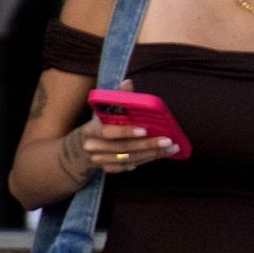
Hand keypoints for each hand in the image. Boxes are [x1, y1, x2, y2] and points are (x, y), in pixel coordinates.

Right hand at [59, 80, 179, 178]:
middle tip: (167, 140)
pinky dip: (148, 159)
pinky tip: (162, 154)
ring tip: (171, 147)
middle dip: (147, 145)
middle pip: (123, 148)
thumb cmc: (99, 124)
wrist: (82, 148)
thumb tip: (128, 83)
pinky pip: (132, 166)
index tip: (144, 129)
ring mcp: (101, 161)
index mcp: (91, 130)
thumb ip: (117, 98)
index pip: (107, 132)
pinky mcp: (110, 169)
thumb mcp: (103, 111)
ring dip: (153, 154)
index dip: (126, 132)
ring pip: (131, 159)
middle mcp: (94, 148)